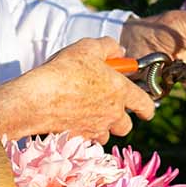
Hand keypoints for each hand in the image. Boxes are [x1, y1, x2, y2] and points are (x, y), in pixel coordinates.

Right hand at [0, 37, 154, 142]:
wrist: (38, 98)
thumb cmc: (64, 70)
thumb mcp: (88, 48)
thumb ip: (109, 47)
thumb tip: (120, 51)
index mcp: (121, 92)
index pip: (146, 105)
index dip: (147, 108)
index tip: (145, 110)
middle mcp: (112, 114)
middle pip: (126, 125)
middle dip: (120, 118)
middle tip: (106, 105)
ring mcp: (96, 129)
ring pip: (106, 134)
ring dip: (101, 126)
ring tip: (85, 111)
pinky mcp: (79, 139)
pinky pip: (87, 139)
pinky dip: (83, 132)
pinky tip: (70, 119)